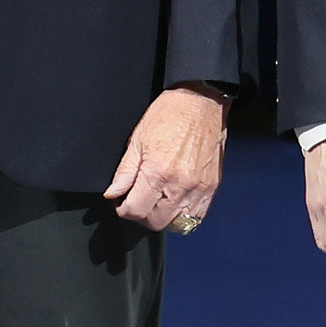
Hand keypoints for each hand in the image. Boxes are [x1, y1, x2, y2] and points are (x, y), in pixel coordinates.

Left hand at [106, 85, 229, 233]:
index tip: (122, 201)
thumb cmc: (169, 114)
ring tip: (157, 202)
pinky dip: (184, 215)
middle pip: (156, 222)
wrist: (202, 102)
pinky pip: (197, 216)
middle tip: (137, 201)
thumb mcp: (138, 139)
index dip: (123, 209)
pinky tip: (175, 201)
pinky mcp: (212, 187)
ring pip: (178, 224)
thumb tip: (113, 193)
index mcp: (158, 172)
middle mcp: (180, 185)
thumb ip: (125, 171)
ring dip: (163, 218)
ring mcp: (199, 188)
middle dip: (141, 216)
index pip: (135, 210)